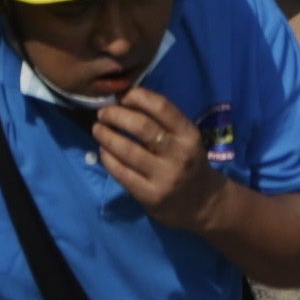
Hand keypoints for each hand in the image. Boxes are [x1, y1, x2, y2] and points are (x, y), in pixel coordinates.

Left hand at [91, 83, 228, 233]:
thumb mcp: (185, 138)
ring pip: (127, 150)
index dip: (136, 97)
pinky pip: (122, 173)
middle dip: (115, 115)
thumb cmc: (187, 161)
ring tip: (98, 129)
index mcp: (189, 134)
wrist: (201, 202)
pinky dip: (108, 159)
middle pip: (141, 126)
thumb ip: (162, 120)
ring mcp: (165, 177)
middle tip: (103, 113)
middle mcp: (179, 154)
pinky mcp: (150, 196)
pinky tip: (103, 151)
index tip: (122, 97)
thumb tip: (124, 98)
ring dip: (106, 136)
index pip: (161, 106)